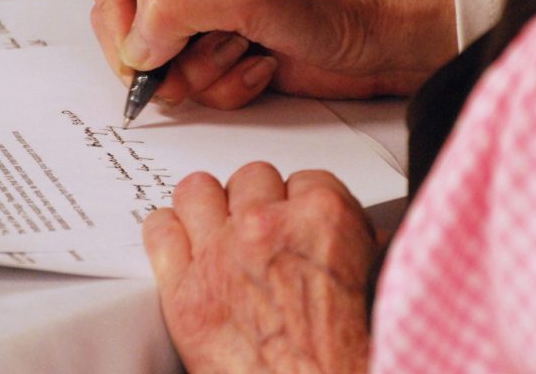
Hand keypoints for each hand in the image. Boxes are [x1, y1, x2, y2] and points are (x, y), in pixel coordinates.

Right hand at [77, 0, 456, 109]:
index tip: (141, 41)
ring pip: (161, 65)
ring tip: (244, 52)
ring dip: (201, 73)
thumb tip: (135, 46)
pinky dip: (226, 90)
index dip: (114, 5)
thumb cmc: (343, 1)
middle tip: (186, 62)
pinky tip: (261, 69)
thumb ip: (178, 5)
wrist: (391, 43)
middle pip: (125, 22)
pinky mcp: (226, 59)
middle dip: (158, 53)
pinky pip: (196, 89)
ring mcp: (208, 23)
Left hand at [143, 162, 377, 373]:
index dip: (302, 205)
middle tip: (261, 230)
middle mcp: (266, 228)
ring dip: (208, 207)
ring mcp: (219, 255)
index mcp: (321, 220)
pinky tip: (180, 245)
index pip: (308, 180)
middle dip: (258, 202)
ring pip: (198, 191)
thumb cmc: (343, 357)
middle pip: (252, 178)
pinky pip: (160, 232)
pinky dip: (168, 234)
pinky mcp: (183, 292)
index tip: (298, 221)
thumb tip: (367, 241)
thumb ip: (362, 251)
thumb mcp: (375, 290)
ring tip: (216, 229)